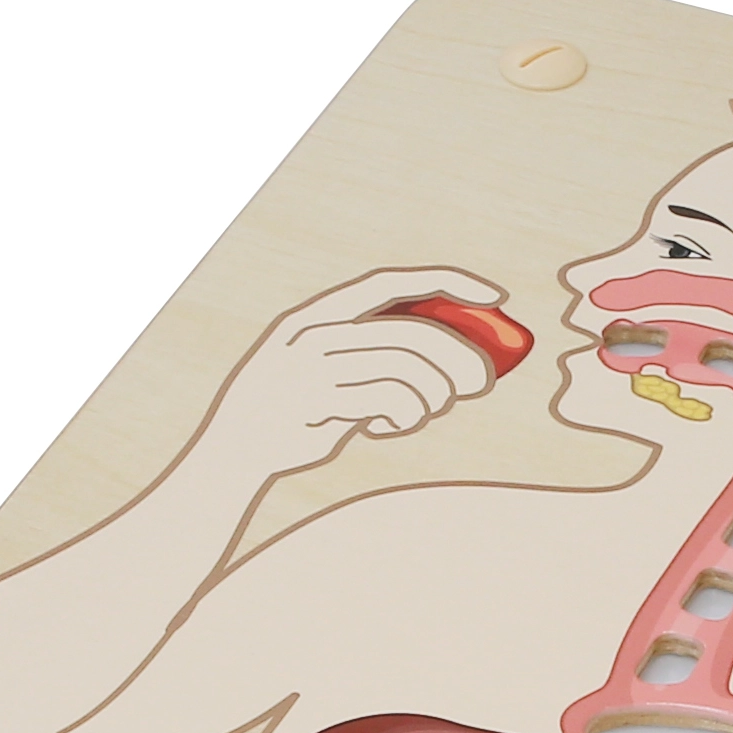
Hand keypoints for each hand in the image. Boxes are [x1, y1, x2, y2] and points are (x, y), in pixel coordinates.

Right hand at [195, 267, 513, 480]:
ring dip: (432, 397)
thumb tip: (465, 360)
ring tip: (422, 413)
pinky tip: (387, 427)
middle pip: (412, 333)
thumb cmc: (303, 411)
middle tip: (480, 384)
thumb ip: (384, 358)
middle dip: (460, 357)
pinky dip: (404, 417)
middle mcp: (317, 329)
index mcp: (323, 312)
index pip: (394, 283)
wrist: (236, 450)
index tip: (496, 297)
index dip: (447, 283)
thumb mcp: (339, 372)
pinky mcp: (315, 401)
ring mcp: (313, 364)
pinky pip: (388, 400)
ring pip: (407, 368)